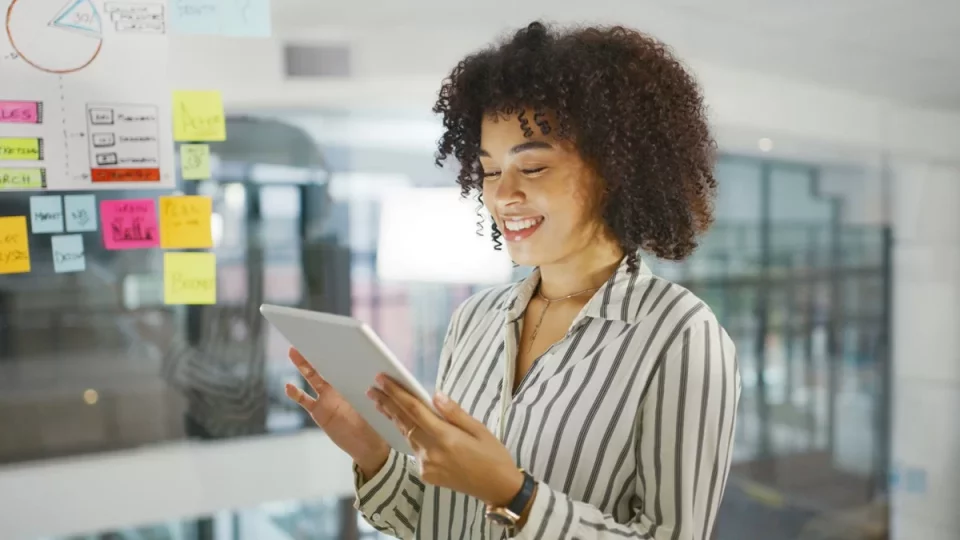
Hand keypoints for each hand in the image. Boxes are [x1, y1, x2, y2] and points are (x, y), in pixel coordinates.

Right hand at [284, 347, 389, 477]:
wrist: (369, 445)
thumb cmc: (378, 423)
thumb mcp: (378, 404)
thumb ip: (371, 391)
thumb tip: (376, 375)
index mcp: (354, 381)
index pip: (344, 361)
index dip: (337, 349)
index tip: (331, 335)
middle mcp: (339, 386)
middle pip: (325, 365)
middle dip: (316, 351)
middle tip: (305, 336)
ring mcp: (327, 398)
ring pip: (312, 378)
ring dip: (303, 365)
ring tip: (293, 351)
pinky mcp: (320, 412)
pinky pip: (305, 400)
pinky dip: (296, 394)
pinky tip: (288, 386)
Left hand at [367, 374, 523, 506]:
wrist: (497, 488)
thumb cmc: (493, 455)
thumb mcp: (479, 429)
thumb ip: (454, 412)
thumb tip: (434, 395)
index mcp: (445, 437)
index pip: (414, 410)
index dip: (396, 393)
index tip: (382, 379)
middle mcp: (431, 452)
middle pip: (404, 422)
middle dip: (387, 403)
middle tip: (372, 389)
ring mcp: (426, 465)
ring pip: (406, 436)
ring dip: (394, 418)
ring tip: (381, 402)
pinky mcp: (426, 474)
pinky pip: (414, 450)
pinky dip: (408, 434)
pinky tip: (402, 424)